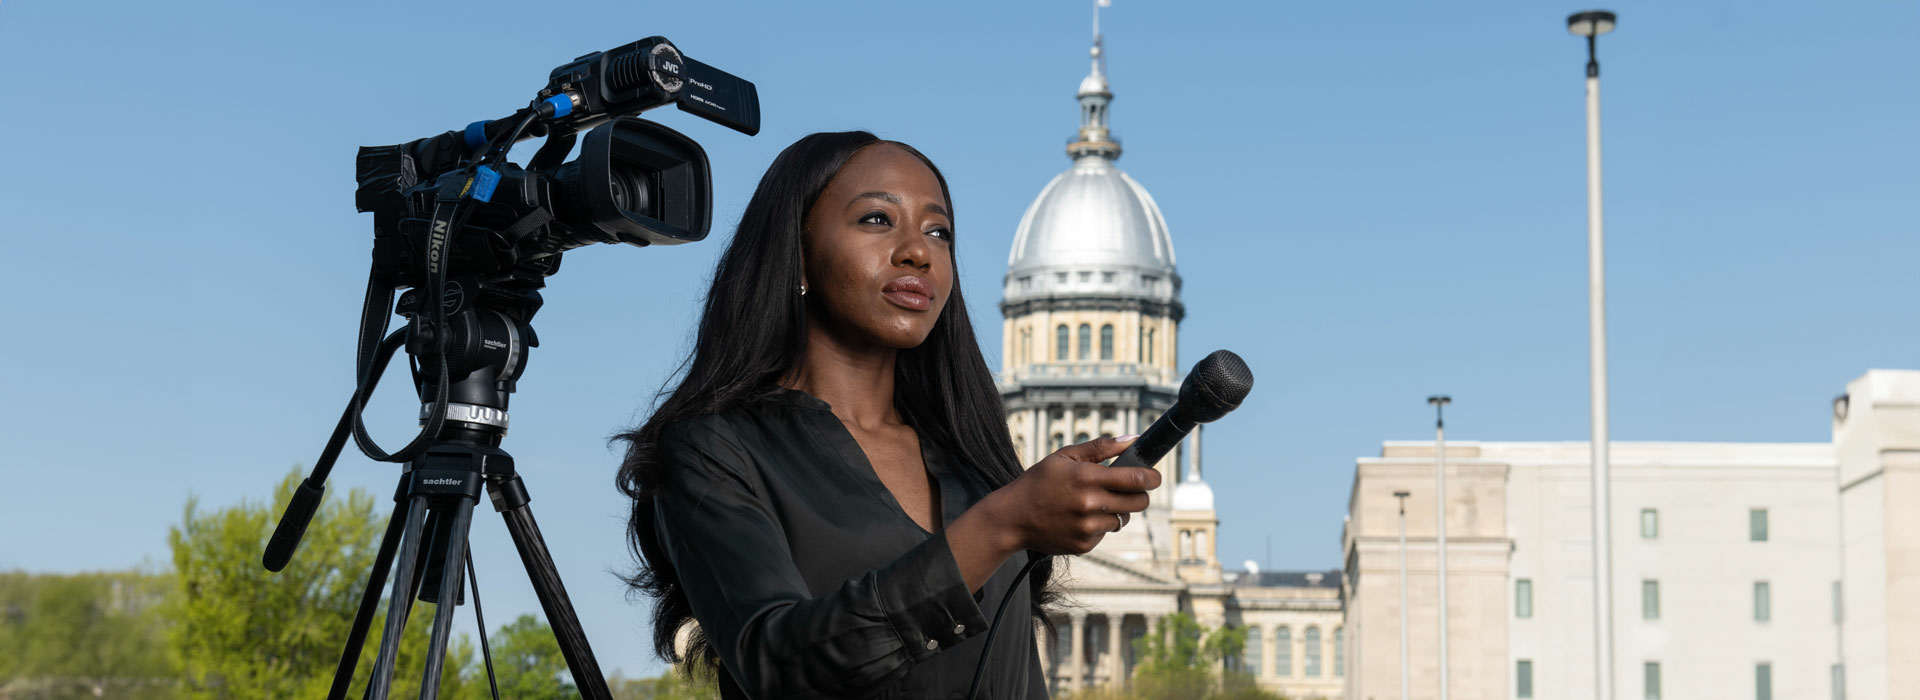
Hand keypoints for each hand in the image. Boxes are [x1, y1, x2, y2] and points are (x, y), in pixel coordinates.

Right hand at [985, 435, 1161, 555]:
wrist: (1013, 517)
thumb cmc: (1039, 482)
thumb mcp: (1065, 456)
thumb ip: (1100, 447)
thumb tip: (1132, 440)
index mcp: (1086, 478)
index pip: (1135, 479)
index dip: (1152, 477)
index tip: (1154, 476)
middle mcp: (1090, 505)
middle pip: (1138, 502)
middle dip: (1140, 494)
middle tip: (1130, 488)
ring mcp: (1088, 528)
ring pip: (1123, 519)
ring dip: (1117, 510)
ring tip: (1095, 503)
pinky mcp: (1084, 545)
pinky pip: (1106, 534)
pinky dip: (1100, 526)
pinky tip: (1080, 518)